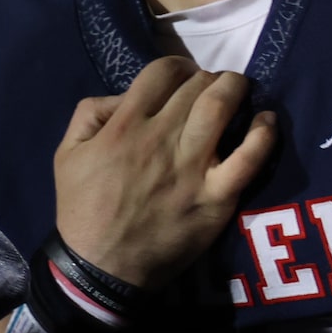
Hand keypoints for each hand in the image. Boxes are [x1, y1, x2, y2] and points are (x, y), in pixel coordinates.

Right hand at [52, 57, 277, 287]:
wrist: (102, 266)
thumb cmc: (82, 209)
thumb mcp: (66, 154)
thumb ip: (89, 114)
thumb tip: (126, 96)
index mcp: (124, 127)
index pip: (161, 72)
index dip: (177, 66)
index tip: (181, 78)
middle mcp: (160, 139)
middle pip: (197, 85)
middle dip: (207, 78)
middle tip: (209, 89)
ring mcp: (192, 167)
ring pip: (223, 107)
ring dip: (235, 89)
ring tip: (237, 91)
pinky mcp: (217, 195)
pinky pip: (250, 156)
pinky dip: (263, 132)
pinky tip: (265, 121)